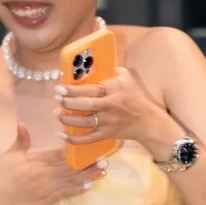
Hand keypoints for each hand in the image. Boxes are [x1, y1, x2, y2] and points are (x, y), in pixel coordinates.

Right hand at [0, 125, 94, 204]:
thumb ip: (20, 141)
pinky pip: (64, 194)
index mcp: (34, 159)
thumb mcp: (6, 156)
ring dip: (88, 175)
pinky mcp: (44, 201)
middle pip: (70, 165)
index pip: (60, 152)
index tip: (90, 142)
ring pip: (71, 179)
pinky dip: (77, 189)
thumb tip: (23, 124)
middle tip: (105, 155)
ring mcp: (45, 188)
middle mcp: (42, 172)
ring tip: (103, 170)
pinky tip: (89, 186)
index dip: (76, 148)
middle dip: (88, 160)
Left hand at [56, 62, 178, 158]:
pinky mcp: (106, 134)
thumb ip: (114, 71)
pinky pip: (88, 139)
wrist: (148, 122)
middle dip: (68, 103)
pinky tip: (62, 135)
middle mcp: (109, 107)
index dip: (72, 90)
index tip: (60, 88)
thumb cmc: (135, 99)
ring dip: (67, 119)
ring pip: (84, 122)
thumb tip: (101, 65)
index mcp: (113, 91)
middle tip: (58, 99)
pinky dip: (74, 139)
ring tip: (58, 114)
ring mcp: (107, 122)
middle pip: (85, 105)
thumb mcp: (128, 80)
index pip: (90, 90)